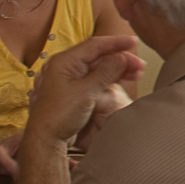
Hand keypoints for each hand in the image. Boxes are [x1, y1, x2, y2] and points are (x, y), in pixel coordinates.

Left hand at [24, 35, 142, 148]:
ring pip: (97, 68)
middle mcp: (65, 67)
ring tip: (135, 74)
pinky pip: (93, 79)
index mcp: (64, 62)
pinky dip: (108, 79)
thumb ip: (106, 73)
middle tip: (139, 65)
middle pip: (98, 56)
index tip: (133, 42)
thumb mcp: (86, 93)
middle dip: (120, 59)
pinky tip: (122, 81)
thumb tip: (122, 58)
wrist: (45, 140)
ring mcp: (68, 79)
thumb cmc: (58, 117)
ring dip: (116, 70)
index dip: (116, 43)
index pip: (94, 45)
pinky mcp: (73, 91)